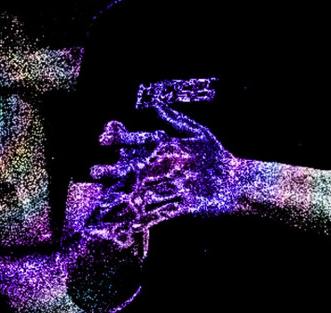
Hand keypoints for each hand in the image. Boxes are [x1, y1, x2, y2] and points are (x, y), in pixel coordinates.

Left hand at [86, 110, 238, 246]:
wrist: (237, 182)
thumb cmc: (216, 155)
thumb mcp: (199, 132)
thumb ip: (175, 119)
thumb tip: (155, 104)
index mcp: (176, 145)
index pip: (144, 140)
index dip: (123, 139)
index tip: (102, 138)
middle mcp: (175, 164)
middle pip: (139, 167)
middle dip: (114, 169)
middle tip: (94, 171)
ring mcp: (181, 185)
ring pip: (147, 191)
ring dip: (124, 196)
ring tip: (102, 200)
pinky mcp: (187, 204)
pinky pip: (163, 213)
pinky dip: (146, 220)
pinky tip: (129, 226)